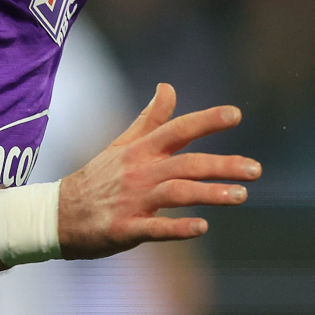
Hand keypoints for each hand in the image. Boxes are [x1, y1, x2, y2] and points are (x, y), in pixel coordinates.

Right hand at [57, 83, 260, 259]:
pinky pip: (156, 228)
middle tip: (256, 169)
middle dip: (222, 165)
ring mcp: (132, 201)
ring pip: (176, 193)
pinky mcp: (126, 228)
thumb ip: (150, 119)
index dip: (206, 121)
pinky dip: (179, 227)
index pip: (176, 130)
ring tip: (241, 196)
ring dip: (209, 193)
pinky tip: (202, 227)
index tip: (235, 114)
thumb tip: (168, 86)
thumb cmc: (96, 179)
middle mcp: (138, 172)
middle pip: (185, 164)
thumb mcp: (121, 144)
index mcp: (139, 151)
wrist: (58, 214)